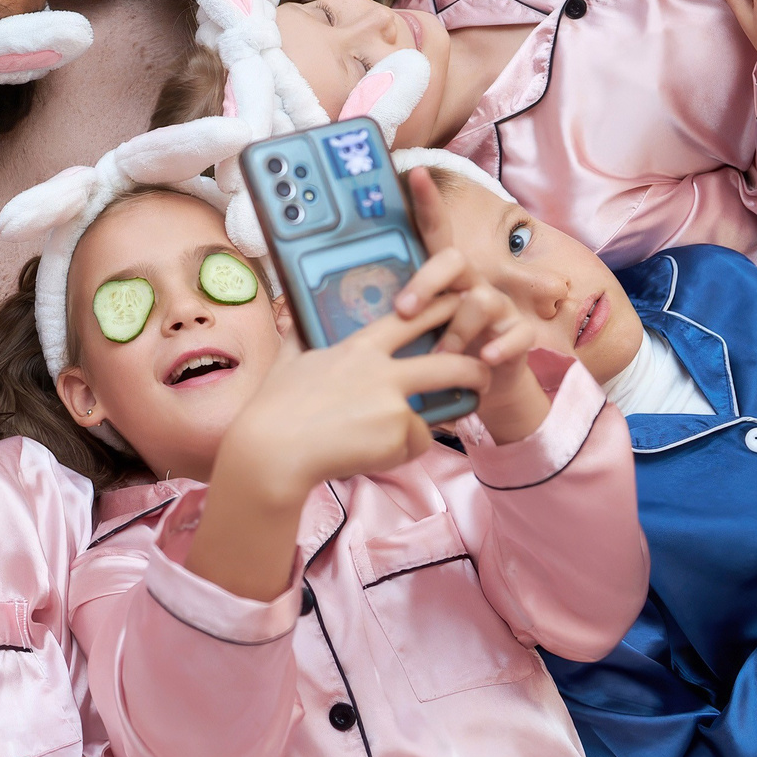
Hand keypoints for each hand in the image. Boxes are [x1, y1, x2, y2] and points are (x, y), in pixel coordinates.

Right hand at [224, 291, 486, 498]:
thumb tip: (291, 318)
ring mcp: (394, 402)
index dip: (438, 309)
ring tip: (421, 431)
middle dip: (474, 369)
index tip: (458, 301)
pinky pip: (411, 447)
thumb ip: (298, 338)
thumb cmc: (273, 408)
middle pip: (448, 365)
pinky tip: (367, 456)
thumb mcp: (287, 361)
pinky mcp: (397, 433)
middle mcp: (382, 370)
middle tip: (483, 374)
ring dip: (433, 423)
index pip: (409, 321)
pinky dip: (397, 455)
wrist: (274, 449)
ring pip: (432, 415)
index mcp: (358, 349)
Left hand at [400, 169, 546, 442]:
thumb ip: (375, 319)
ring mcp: (499, 306)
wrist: (486, 390)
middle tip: (404, 311)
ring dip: (455, 331)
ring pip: (480, 300)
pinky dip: (500, 347)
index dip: (427, 202)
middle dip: (427, 283)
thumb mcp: (406, 335)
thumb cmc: (436, 356)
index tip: (415, 174)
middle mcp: (471, 282)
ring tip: (440, 356)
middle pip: (454, 259)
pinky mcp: (519, 333)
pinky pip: (515, 333)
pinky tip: (485, 360)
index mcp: (442, 277)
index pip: (434, 232)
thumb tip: (304, 312)